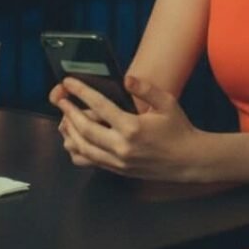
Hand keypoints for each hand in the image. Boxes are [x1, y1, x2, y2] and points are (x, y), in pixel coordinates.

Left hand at [54, 75, 204, 180]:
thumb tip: (126, 78)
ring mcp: (118, 161)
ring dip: (69, 131)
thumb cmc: (178, 129)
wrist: (188, 161)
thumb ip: (145, 88)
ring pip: (83, 148)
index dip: (81, 92)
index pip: (99, 106)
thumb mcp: (167, 102)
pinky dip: (77, 150)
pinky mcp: (117, 170)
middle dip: (69, 111)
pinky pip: (89, 161)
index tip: (69, 82)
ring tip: (64, 117)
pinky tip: (73, 139)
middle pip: (85, 128)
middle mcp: (122, 146)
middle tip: (60, 99)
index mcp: (133, 127)